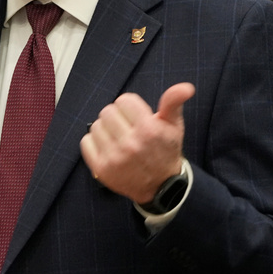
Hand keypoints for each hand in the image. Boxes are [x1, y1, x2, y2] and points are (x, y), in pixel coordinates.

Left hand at [80, 82, 194, 204]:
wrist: (161, 186)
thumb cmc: (165, 150)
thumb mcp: (174, 126)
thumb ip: (174, 103)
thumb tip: (186, 87)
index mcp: (148, 130)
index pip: (124, 100)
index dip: (130, 106)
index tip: (136, 115)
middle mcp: (131, 144)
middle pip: (107, 111)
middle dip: (117, 116)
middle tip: (127, 127)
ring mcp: (114, 157)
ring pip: (95, 125)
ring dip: (106, 129)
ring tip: (119, 138)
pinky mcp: (101, 169)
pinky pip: (86, 142)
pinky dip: (94, 142)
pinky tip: (108, 147)